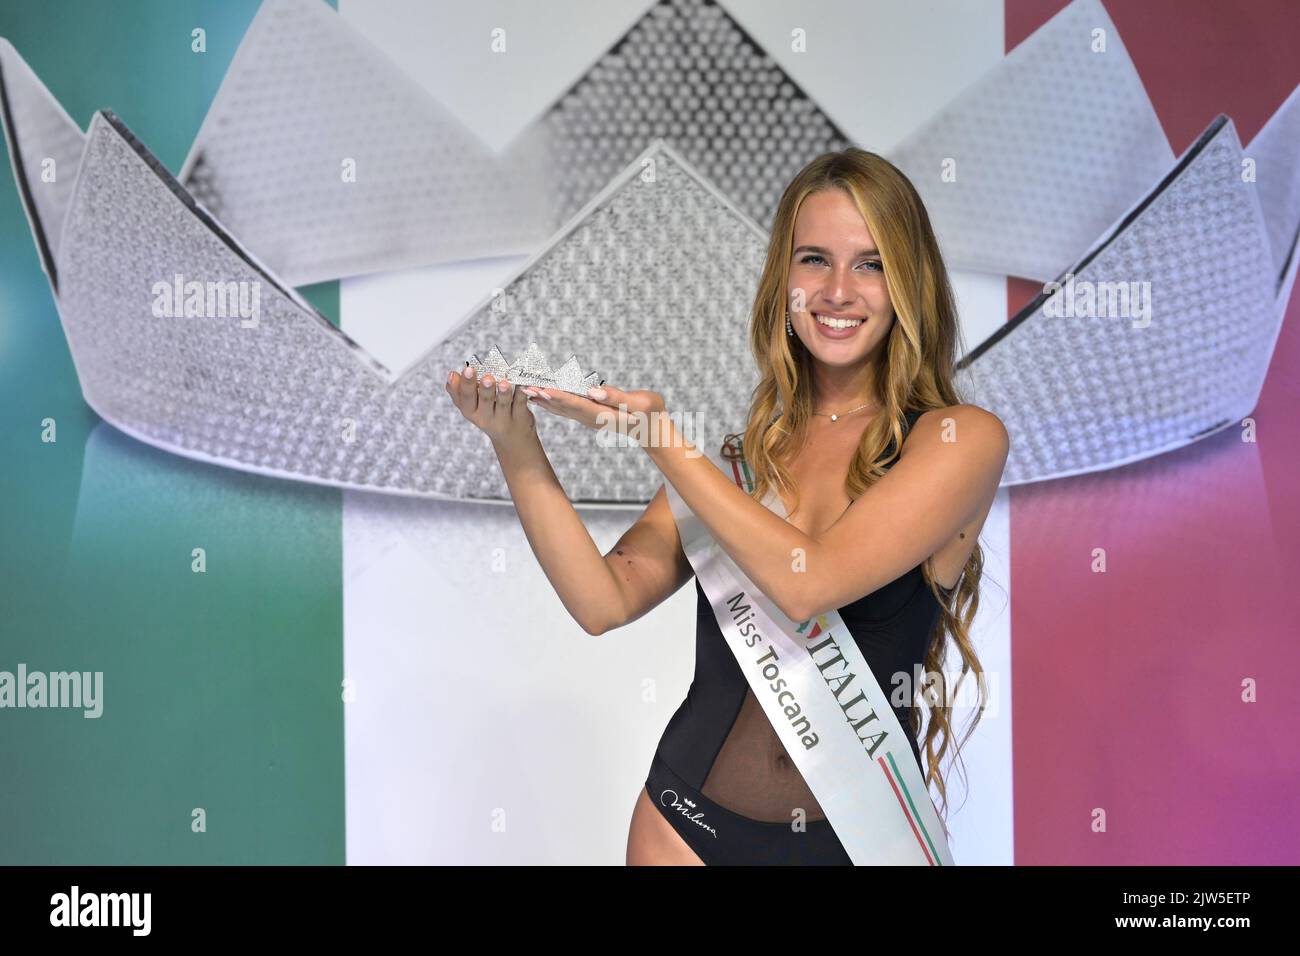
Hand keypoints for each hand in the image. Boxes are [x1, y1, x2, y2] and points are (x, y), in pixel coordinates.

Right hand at [445, 366, 536, 445]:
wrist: (512, 439)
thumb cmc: (489, 414)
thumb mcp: (471, 406)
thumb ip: (460, 391)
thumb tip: (452, 375)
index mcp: (471, 411)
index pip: (465, 399)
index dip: (465, 385)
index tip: (467, 369)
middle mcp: (485, 418)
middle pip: (484, 402)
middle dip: (485, 389)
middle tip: (487, 378)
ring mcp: (504, 419)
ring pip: (503, 405)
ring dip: (503, 393)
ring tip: (504, 383)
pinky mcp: (520, 418)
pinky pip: (521, 404)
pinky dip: (522, 394)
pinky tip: (522, 384)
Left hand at [523, 383, 665, 437]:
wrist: (652, 430)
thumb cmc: (651, 414)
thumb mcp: (642, 404)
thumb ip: (618, 397)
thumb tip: (594, 392)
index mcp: (603, 414)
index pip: (577, 403)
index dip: (558, 395)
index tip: (542, 388)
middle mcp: (591, 418)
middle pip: (563, 406)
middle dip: (543, 396)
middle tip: (523, 385)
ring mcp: (589, 418)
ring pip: (561, 408)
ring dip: (543, 398)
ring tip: (525, 389)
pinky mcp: (589, 415)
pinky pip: (566, 408)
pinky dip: (551, 401)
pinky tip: (540, 396)